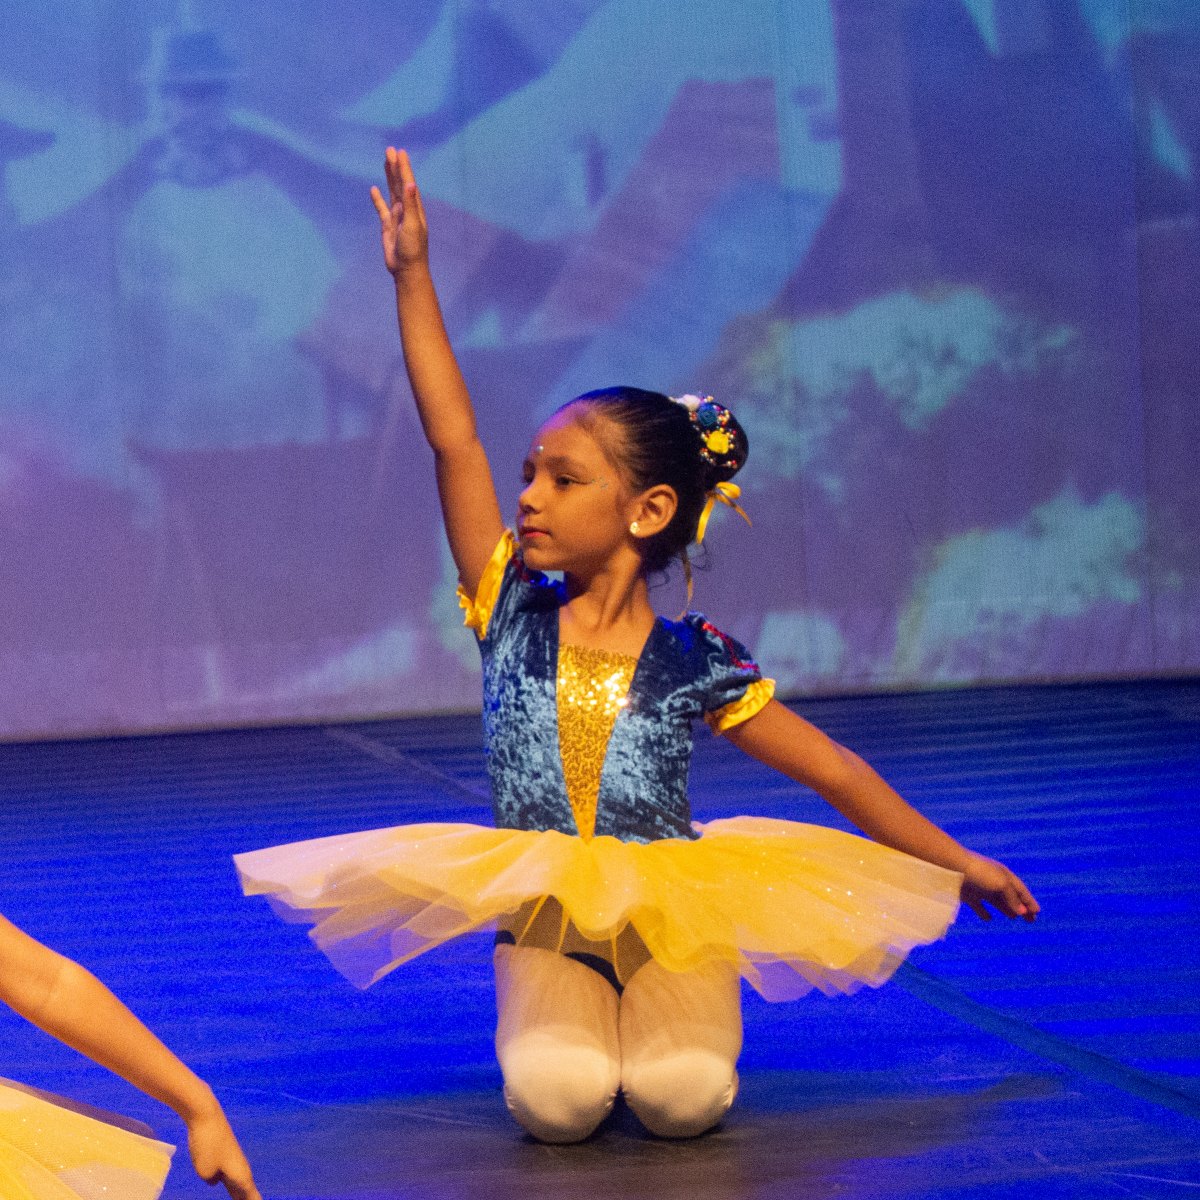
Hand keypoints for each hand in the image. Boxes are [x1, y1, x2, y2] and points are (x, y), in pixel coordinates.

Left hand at [186, 1104, 261, 1199]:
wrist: (206, 1116)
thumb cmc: (208, 1145)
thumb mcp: (205, 1171)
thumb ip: (211, 1180)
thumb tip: (214, 1178)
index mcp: (242, 1176)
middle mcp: (242, 1169)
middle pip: (250, 1195)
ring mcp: (234, 1161)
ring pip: (242, 1186)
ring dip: (245, 1197)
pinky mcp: (226, 1156)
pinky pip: (233, 1178)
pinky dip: (236, 1189)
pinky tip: (234, 1190)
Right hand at [371, 146, 427, 275]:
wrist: (406, 269)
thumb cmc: (412, 249)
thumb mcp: (412, 226)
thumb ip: (411, 205)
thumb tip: (411, 184)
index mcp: (414, 208)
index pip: (408, 183)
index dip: (404, 168)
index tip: (400, 152)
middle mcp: (406, 210)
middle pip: (400, 184)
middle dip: (396, 167)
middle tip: (390, 150)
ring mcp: (397, 217)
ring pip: (391, 192)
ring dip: (389, 178)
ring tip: (385, 162)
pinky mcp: (387, 226)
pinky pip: (381, 208)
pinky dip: (377, 199)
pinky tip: (373, 190)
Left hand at [960, 852, 1038, 921]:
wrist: (951, 867)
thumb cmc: (980, 873)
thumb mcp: (1001, 883)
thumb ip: (1012, 898)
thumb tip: (1021, 912)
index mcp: (1004, 875)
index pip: (1020, 889)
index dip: (1029, 901)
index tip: (1037, 912)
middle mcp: (993, 881)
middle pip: (1011, 896)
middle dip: (1021, 907)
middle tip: (1031, 920)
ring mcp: (980, 888)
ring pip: (997, 901)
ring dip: (1006, 909)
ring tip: (1014, 918)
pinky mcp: (968, 895)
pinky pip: (979, 906)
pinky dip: (984, 913)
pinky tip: (989, 919)